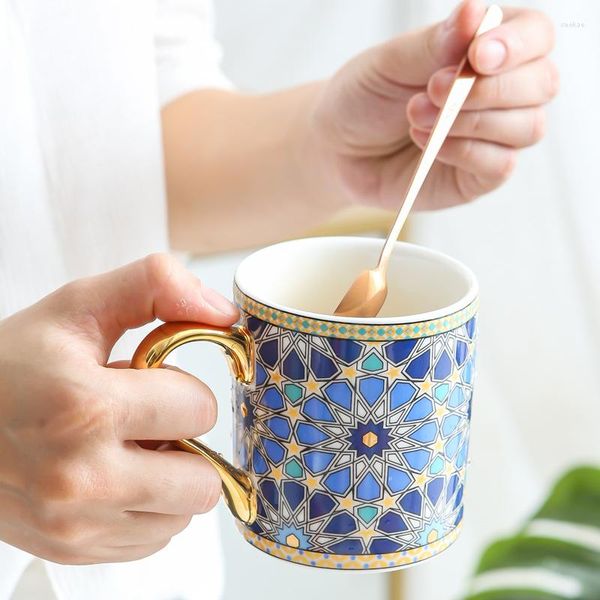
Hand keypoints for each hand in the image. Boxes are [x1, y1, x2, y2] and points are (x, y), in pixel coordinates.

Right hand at [0, 254, 237, 563]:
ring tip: (125, 447)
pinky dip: (148, 508)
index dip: (182, 390)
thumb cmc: (10, 366)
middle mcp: (83, 478)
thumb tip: (226, 314)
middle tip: (144, 420)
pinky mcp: (72, 550)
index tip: (149, 383)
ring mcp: (77, 525)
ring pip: (183, 513)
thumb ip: (156, 286)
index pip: (200, 409)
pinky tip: (114, 477)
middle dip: (185, 441)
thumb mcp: (78, 307)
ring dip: (170, 477)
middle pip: (202, 479)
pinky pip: (153, 539)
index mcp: (88, 408)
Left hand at [311, 0, 557, 209]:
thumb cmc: (364, 98)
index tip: (477, 56)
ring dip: (470, 121)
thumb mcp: (390, 63)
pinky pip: (500, 164)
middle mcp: (501, 90)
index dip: (517, 44)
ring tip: (416, 117)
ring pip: (527, 126)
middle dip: (487, 89)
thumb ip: (434, 44)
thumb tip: (474, 12)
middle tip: (432, 89)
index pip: (535, 35)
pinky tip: (428, 145)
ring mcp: (494, 135)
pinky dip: (464, 152)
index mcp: (487, 48)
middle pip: (542, 83)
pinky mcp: (481, 174)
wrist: (337, 150)